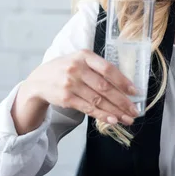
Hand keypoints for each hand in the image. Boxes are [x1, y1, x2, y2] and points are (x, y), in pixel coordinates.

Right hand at [20, 50, 139, 125]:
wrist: (39, 80)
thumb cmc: (66, 69)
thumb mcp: (80, 60)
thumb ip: (99, 69)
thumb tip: (124, 86)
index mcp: (85, 55)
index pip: (108, 69)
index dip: (123, 81)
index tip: (135, 92)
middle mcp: (77, 68)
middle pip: (104, 87)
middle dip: (122, 101)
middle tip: (134, 110)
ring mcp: (70, 84)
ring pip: (98, 100)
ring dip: (115, 111)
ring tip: (127, 118)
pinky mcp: (66, 98)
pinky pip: (88, 108)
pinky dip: (102, 115)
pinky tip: (112, 120)